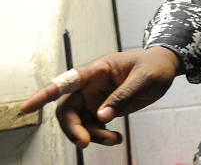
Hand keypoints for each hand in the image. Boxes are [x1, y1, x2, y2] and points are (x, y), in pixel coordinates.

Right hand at [20, 46, 180, 147]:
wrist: (165, 68)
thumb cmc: (154, 65)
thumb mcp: (144, 78)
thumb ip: (123, 95)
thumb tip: (102, 116)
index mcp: (96, 70)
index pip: (65, 82)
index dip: (44, 95)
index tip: (28, 108)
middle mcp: (90, 85)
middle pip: (67, 110)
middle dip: (73, 128)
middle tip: (86, 142)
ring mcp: (95, 98)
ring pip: (80, 123)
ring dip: (91, 135)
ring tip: (113, 139)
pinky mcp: (103, 109)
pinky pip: (93, 127)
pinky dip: (101, 136)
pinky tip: (115, 138)